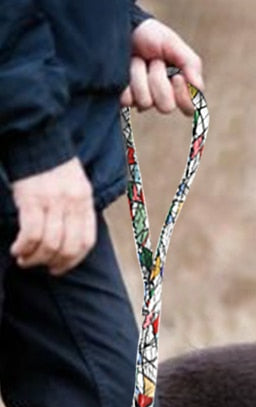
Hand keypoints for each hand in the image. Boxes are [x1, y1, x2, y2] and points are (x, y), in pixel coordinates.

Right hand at [10, 158, 95, 274]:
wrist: (36, 137)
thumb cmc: (53, 166)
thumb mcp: (76, 187)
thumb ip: (77, 210)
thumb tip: (71, 238)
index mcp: (85, 203)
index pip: (86, 242)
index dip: (74, 260)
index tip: (60, 268)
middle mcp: (72, 205)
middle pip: (68, 247)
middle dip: (54, 263)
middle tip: (40, 267)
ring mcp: (53, 203)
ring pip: (49, 244)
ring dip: (36, 258)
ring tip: (25, 260)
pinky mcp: (31, 199)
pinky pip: (31, 233)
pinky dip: (24, 246)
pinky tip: (17, 250)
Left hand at [120, 18, 203, 116]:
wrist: (125, 28)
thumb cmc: (151, 36)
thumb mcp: (174, 44)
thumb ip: (191, 64)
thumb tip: (198, 88)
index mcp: (180, 88)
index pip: (189, 108)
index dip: (183, 96)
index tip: (177, 76)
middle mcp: (163, 98)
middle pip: (166, 107)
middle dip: (158, 80)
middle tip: (154, 61)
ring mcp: (143, 99)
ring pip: (146, 102)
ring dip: (140, 75)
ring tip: (138, 60)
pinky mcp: (126, 98)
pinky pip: (127, 100)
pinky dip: (126, 81)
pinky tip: (126, 68)